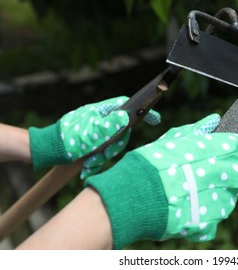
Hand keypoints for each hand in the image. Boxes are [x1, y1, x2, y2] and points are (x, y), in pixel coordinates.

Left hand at [29, 96, 160, 177]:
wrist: (49, 150)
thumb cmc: (68, 139)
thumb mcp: (91, 134)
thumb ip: (109, 126)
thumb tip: (126, 116)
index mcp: (102, 111)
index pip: (126, 106)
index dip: (142, 112)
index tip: (156, 119)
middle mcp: (102, 119)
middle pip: (122, 131)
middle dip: (115, 145)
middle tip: (104, 153)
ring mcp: (98, 131)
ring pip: (113, 144)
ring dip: (103, 155)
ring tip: (90, 161)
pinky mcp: (94, 142)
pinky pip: (103, 152)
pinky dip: (97, 160)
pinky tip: (87, 164)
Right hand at [85, 113, 237, 248]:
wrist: (135, 194)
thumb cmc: (151, 162)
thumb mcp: (173, 139)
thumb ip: (198, 130)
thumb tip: (214, 120)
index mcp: (217, 149)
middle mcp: (224, 174)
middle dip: (231, 170)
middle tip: (209, 171)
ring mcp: (218, 201)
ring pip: (230, 197)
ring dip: (217, 194)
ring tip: (192, 191)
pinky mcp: (208, 222)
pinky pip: (215, 220)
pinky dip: (205, 217)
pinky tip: (189, 210)